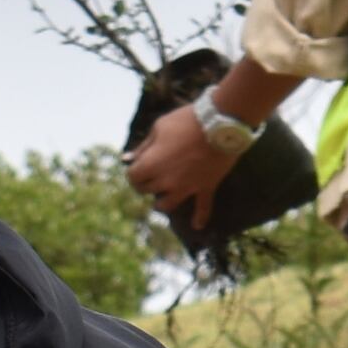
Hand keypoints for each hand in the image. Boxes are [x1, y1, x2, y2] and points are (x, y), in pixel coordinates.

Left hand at [123, 94, 239, 211]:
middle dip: (146, 183)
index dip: (134, 171)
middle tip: (150, 176)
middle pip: (148, 190)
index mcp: (151, 164)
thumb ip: (143, 147)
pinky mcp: (205, 187)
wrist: (220, 124)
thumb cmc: (186, 121)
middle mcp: (166, 181)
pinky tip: (197, 226)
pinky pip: (203, 207)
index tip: (139, 164)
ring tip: (162, 201)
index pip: (133, 176)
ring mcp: (187, 187)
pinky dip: (200, 218)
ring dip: (162, 203)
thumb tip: (128, 159)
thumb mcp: (159, 127)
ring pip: (168, 205)